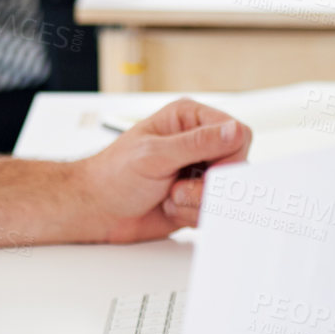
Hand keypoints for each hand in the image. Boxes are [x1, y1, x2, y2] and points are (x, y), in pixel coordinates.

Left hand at [73, 98, 251, 241]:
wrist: (98, 209)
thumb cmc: (114, 174)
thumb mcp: (154, 154)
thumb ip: (197, 143)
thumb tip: (233, 131)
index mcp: (188, 119)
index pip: (236, 132)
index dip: (229, 156)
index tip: (208, 171)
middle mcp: (197, 143)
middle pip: (236, 165)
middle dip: (207, 185)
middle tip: (178, 188)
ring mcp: (198, 171)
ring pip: (226, 192)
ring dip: (196, 202)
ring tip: (169, 196)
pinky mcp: (197, 197)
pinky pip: (214, 210)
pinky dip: (192, 215)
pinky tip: (169, 207)